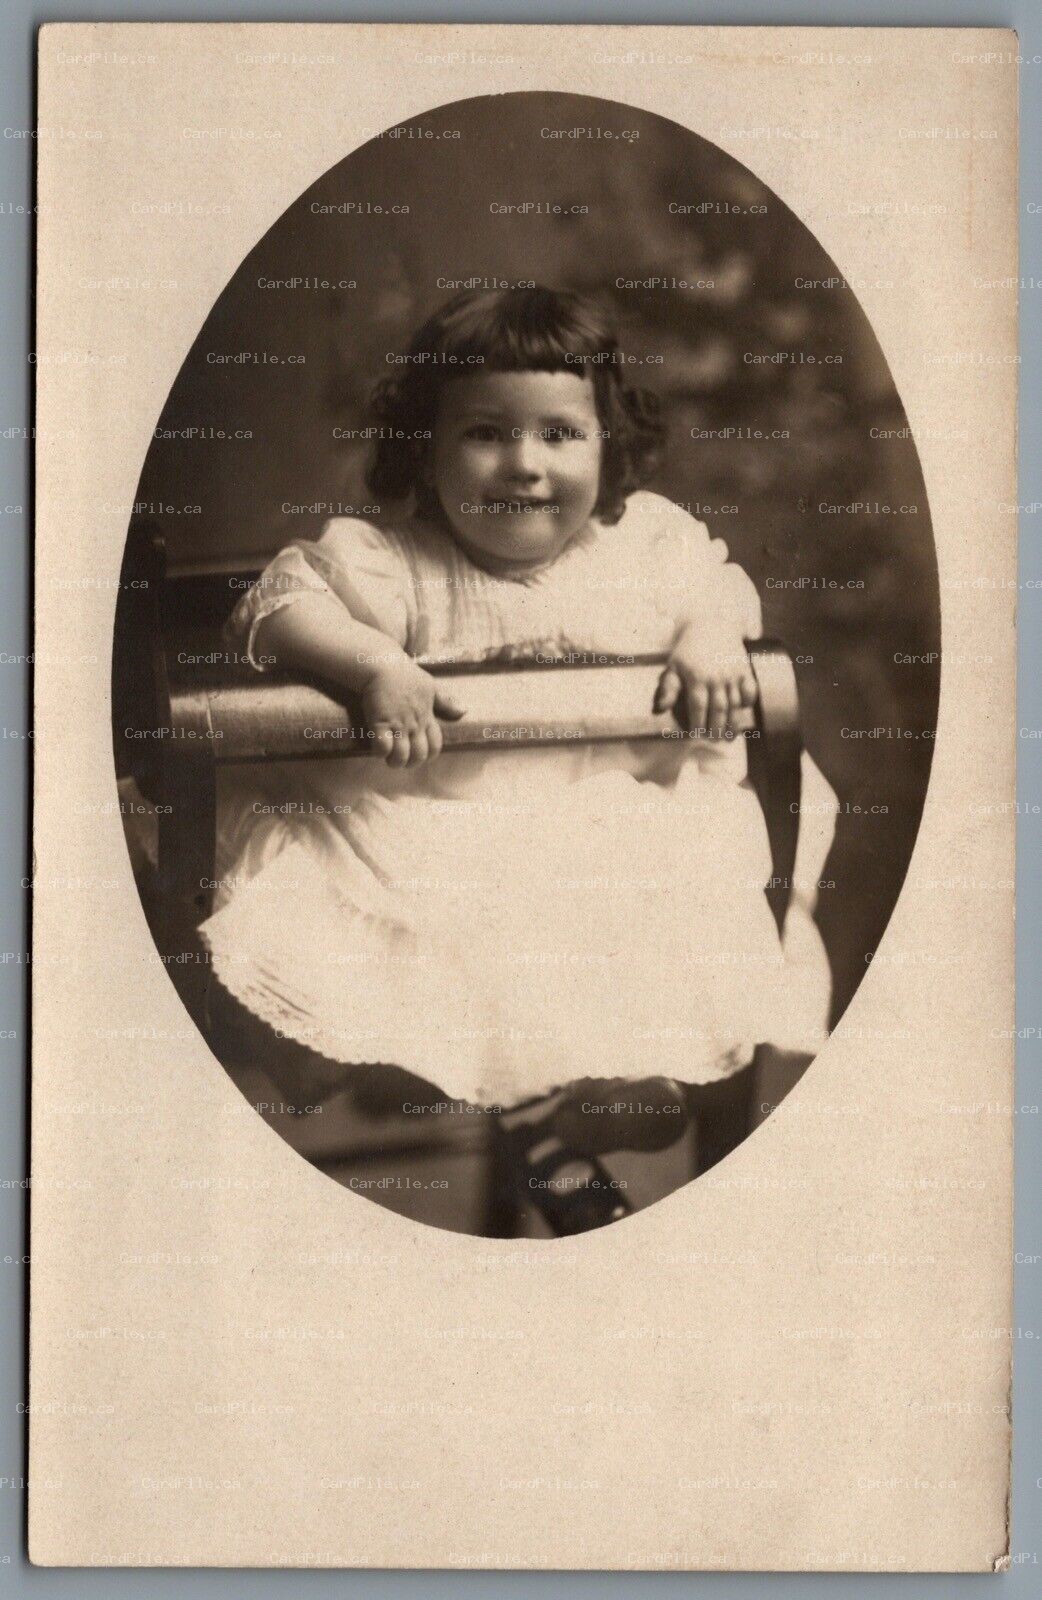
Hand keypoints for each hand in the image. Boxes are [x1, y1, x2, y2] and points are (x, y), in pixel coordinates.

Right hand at [361, 655, 464, 766]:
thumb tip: (464, 711)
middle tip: (402, 760)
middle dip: (411, 763)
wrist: (382, 664)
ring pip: (401, 756)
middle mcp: (415, 723)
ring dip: (395, 762)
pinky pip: (382, 747)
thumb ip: (446, 701)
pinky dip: (379, 752)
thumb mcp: (431, 686)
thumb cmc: (406, 674)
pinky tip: (376, 747)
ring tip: (388, 758)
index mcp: (428, 716)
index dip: (429, 755)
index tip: (419, 753)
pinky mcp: (380, 722)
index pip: (436, 746)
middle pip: (419, 756)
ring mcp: (398, 724)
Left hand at [654, 622, 756, 736]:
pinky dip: (748, 701)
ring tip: (730, 737)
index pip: (698, 707)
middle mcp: (716, 677)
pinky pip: (750, 689)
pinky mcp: (744, 669)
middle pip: (718, 709)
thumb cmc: (688, 650)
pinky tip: (744, 711)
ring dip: (733, 723)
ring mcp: (732, 674)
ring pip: (735, 704)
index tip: (696, 736)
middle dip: (716, 728)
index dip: (698, 724)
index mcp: (696, 677)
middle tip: (714, 741)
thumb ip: (668, 688)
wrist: (711, 625)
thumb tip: (660, 708)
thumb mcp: (672, 666)